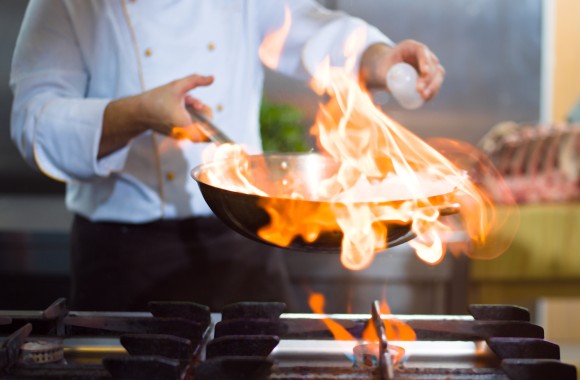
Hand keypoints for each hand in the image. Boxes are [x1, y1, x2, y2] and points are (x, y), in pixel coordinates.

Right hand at [99, 74, 213, 157]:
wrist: (138, 112)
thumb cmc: (156, 99)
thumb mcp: (177, 86)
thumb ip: (196, 80)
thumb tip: (212, 78)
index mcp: (185, 125)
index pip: (209, 131)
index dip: (209, 117)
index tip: (201, 106)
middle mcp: (183, 135)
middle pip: (204, 125)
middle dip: (201, 112)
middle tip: (192, 102)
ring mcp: (180, 138)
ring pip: (197, 127)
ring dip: (194, 114)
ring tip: (184, 104)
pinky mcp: (176, 137)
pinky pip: (190, 129)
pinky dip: (188, 118)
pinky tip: (179, 109)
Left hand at [360, 40, 444, 100]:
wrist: (386, 71)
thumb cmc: (383, 68)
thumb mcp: (382, 70)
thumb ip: (386, 74)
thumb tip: (392, 85)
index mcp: (410, 47)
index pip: (422, 51)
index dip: (425, 61)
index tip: (424, 73)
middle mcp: (423, 54)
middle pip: (433, 64)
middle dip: (429, 78)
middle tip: (420, 90)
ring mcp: (428, 65)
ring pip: (438, 74)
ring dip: (434, 86)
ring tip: (424, 96)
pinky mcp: (430, 76)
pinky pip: (436, 83)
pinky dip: (433, 91)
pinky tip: (426, 99)